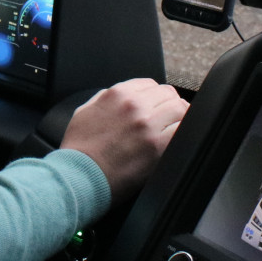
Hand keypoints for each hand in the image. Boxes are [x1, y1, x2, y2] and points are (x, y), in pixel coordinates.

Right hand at [60, 78, 187, 201]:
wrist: (79, 176)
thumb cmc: (79, 149)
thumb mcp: (84, 111)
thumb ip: (104, 98)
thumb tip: (121, 97)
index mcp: (117, 94)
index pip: (151, 84)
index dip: (155, 96)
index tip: (155, 106)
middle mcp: (135, 105)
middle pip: (169, 94)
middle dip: (168, 105)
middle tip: (166, 119)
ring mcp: (148, 125)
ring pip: (181, 108)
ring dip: (178, 118)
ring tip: (173, 129)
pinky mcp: (157, 146)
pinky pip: (183, 130)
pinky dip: (183, 132)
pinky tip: (175, 140)